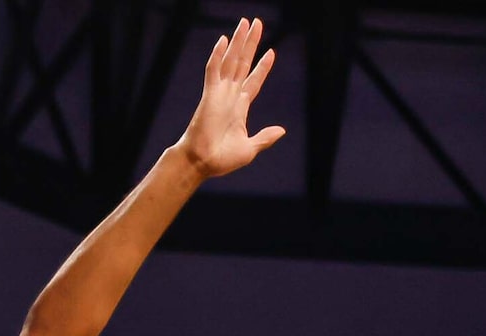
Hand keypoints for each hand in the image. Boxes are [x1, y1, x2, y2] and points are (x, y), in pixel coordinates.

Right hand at [176, 18, 284, 179]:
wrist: (203, 163)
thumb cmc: (222, 159)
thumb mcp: (250, 148)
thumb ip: (265, 138)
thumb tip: (281, 131)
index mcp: (240, 107)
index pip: (254, 81)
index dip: (262, 67)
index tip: (271, 52)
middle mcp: (230, 95)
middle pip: (243, 63)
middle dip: (250, 43)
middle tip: (257, 23)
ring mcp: (219, 93)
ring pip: (230, 60)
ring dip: (238, 42)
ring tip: (245, 23)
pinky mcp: (209, 94)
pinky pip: (213, 70)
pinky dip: (218, 55)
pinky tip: (224, 40)